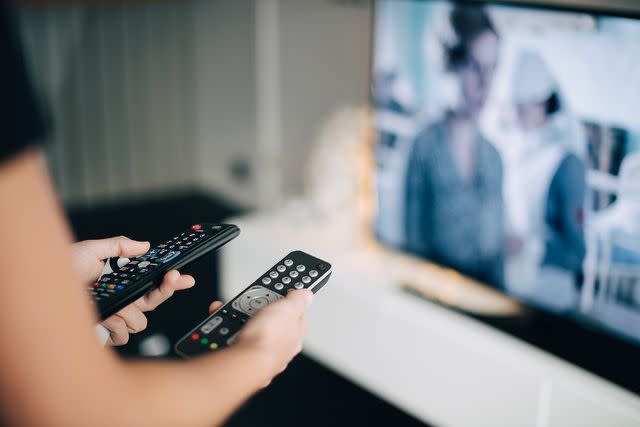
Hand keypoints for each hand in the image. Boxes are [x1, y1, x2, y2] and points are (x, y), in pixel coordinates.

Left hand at [72, 236, 195, 344]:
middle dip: (164, 290)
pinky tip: (104, 316)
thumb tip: (144, 245)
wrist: (40, 290)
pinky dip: (115, 326)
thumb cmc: (61, 270)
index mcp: (123, 284)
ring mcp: (113, 319)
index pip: (153, 285)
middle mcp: (121, 302)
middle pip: (154, 303)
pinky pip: (122, 335)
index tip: (184, 277)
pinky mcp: (103, 333)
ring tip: (113, 302)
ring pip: (139, 322)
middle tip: (170, 278)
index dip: (172, 282)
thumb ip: (119, 245)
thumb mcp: (91, 250)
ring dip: (129, 311)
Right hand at [228, 290, 312, 384]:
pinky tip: (224, 326)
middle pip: (269, 319)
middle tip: (250, 302)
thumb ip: (298, 300)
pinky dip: (227, 329)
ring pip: (248, 327)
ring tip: (232, 312)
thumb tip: (306, 295)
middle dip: (256, 307)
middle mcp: (279, 346)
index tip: (277, 290)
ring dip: (238, 316)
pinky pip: (233, 336)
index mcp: (294, 335)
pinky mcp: (242, 355)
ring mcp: (260, 351)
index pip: (294, 314)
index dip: (286, 300)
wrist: (242, 363)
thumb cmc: (268, 340)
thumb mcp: (288, 308)